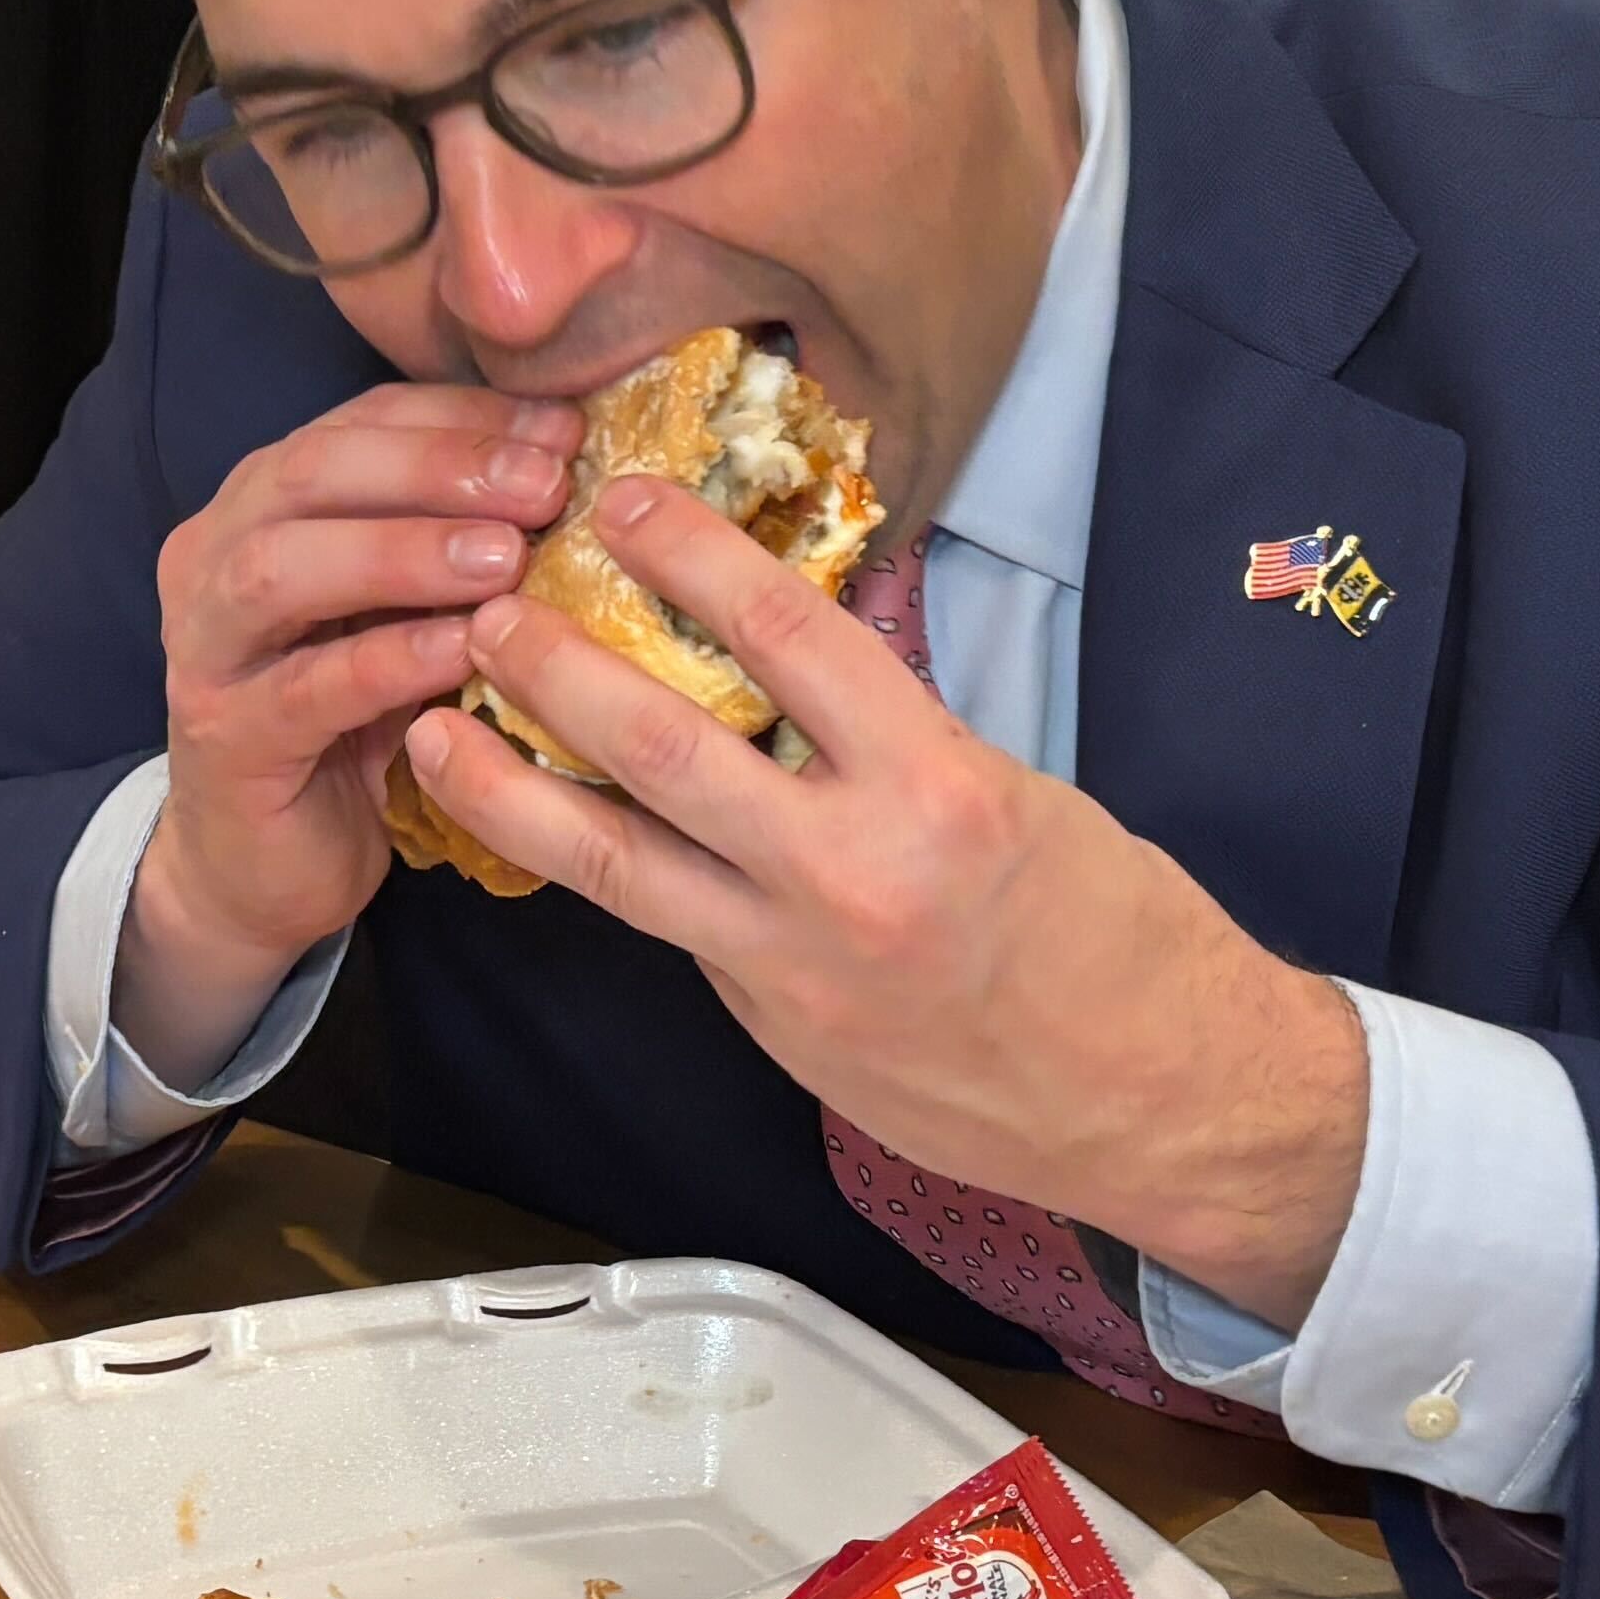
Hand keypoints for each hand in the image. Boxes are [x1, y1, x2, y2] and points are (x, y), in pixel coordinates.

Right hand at [114, 381, 577, 1080]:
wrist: (264, 867)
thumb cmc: (356, 724)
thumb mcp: (410, 613)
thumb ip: (460, 542)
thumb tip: (586, 476)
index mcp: (264, 502)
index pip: (360, 422)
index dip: (466, 416)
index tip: (567, 428)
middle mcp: (215, 556)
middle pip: (313, 473)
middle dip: (439, 468)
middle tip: (546, 485)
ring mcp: (204, 647)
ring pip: (283, 570)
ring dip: (404, 552)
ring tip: (508, 558)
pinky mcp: (223, 739)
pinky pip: (304, 687)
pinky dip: (388, 660)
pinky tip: (465, 651)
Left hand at [400, 479, 1372, 1320]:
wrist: (1159, 1099)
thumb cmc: (1117, 935)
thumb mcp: (1017, 791)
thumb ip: (891, 735)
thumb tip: (794, 658)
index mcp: (934, 789)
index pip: (786, 638)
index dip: (689, 554)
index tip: (620, 499)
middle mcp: (851, 874)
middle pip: (663, 748)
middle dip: (559, 668)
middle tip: (491, 605)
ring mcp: (795, 964)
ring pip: (615, 863)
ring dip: (514, 785)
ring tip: (440, 726)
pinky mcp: (771, 1027)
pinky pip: (667, 928)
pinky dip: (598, 868)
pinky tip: (538, 824)